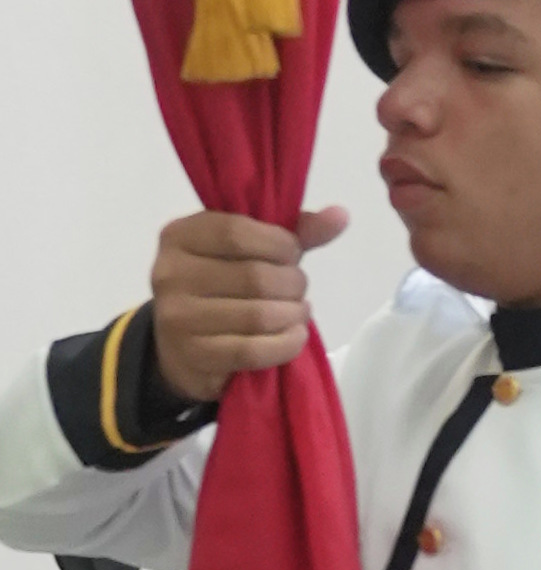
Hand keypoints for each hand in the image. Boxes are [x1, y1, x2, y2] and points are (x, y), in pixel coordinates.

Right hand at [147, 199, 344, 393]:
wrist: (184, 344)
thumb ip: (293, 232)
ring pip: (258, 316)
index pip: (236, 233)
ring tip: (298, 312)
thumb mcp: (251, 250)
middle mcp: (170, 273)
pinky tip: (294, 335)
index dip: (279, 244)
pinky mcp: (192, 355)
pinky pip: (253, 350)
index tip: (293, 254)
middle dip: (293, 284)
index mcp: (180, 235)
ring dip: (293, 315)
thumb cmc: (224, 286)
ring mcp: (176, 316)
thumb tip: (341, 214)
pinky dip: (286, 344)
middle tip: (298, 290)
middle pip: (255, 277)